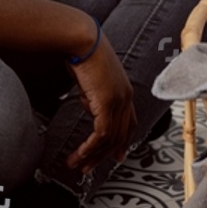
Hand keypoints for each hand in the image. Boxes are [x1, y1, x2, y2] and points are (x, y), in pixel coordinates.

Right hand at [65, 31, 137, 173]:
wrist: (82, 39)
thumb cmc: (82, 51)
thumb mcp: (90, 76)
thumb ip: (93, 92)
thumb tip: (87, 103)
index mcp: (124, 89)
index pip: (129, 122)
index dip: (123, 141)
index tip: (117, 156)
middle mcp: (126, 97)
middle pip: (121, 135)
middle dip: (104, 156)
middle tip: (89, 168)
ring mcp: (119, 100)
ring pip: (110, 139)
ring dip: (92, 156)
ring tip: (77, 165)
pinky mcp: (108, 103)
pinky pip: (101, 134)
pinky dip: (89, 148)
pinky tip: (78, 154)